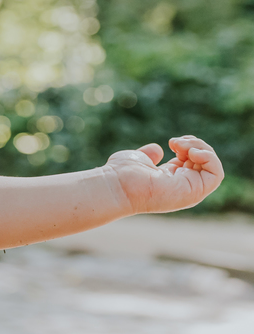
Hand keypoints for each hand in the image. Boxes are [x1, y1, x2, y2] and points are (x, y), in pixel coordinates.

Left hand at [105, 136, 223, 214]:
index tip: (173, 142)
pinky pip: (216, 174)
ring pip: (213, 167)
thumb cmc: (121, 173)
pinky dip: (209, 158)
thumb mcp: (140, 159)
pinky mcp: (194, 192)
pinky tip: (191, 152)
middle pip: (205, 163)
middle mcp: (183, 187)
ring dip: (201, 149)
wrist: (116, 185)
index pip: (194, 162)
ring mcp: (190, 191)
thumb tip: (157, 149)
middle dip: (197, 145)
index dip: (189, 147)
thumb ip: (150, 156)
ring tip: (181, 145)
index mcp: (172, 180)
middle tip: (177, 142)